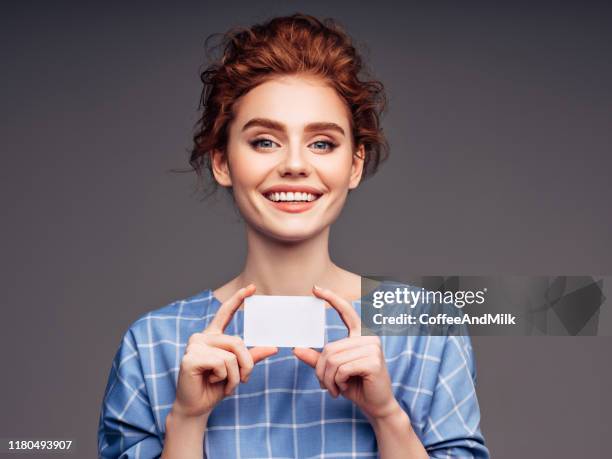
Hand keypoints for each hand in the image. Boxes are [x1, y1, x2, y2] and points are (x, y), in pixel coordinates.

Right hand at [172, 284, 277, 419]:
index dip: (238, 299)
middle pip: (237, 342)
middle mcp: (202, 337)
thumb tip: (274, 347)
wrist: (196, 407)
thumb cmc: (214, 387)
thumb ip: (253, 357)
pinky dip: (223, 378)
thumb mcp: (238, 371)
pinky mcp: (190, 358)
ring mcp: (194, 346)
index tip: (252, 287)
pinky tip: (211, 381)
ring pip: (231, 356)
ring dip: (234, 376)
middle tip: (243, 380)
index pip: (225, 313)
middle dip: (246, 365)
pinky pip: (221, 364)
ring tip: (224, 384)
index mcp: (212, 336)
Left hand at [292, 285, 400, 420]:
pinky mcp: (373, 362)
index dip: (332, 298)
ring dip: (329, 379)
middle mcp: (369, 338)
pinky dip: (338, 382)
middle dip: (322, 371)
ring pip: (334, 360)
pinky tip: (345, 387)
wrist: (376, 406)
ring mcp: (373, 348)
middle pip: (329, 349)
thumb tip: (296, 348)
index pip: (346, 312)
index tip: (315, 288)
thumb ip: (316, 359)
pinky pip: (342, 369)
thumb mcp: (333, 372)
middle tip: (326, 386)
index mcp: (360, 335)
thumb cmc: (356, 386)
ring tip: (336, 388)